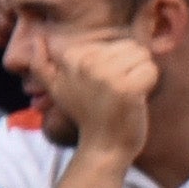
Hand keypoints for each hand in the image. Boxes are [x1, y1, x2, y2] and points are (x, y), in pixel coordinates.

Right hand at [38, 30, 157, 163]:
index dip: (116, 64)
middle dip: (129, 69)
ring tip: (123, 96)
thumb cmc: (86, 114)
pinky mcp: (127, 88)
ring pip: (144, 56)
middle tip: (114, 92)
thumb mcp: (57, 88)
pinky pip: (151, 70)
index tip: (101, 86)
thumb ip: (41, 64)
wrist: (103, 147)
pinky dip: (149, 85)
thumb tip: (36, 40)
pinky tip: (134, 100)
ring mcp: (106, 75)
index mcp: (73, 57)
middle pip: (132, 47)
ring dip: (139, 76)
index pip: (116, 43)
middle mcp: (87, 63)